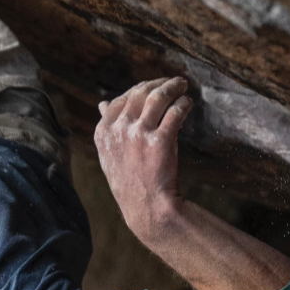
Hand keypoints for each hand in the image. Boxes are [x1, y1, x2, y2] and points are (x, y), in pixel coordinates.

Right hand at [94, 74, 192, 239]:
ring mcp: (139, 134)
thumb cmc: (129, 182)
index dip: (138, 89)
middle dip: (158, 83)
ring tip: (182, 85)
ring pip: (157, 97)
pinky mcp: (160, 141)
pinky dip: (183, 104)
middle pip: (140, 94)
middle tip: (172, 82)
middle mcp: (119, 130)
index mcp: (104, 132)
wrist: (146, 207)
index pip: (120, 99)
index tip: (152, 86)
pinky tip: (188, 104)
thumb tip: (101, 104)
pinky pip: (175, 112)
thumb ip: (107, 127)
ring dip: (172, 87)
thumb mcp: (109, 154)